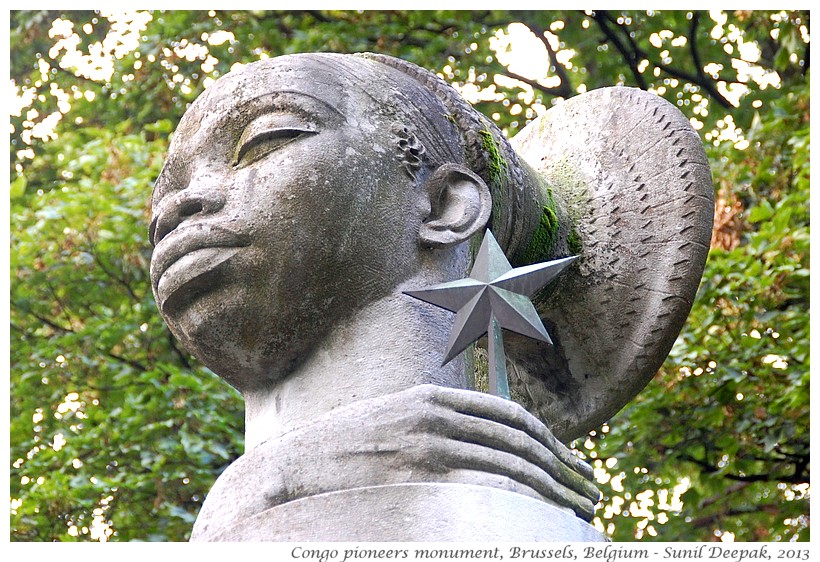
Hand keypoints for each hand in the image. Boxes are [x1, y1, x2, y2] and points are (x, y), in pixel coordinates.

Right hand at [193, 384, 599, 536]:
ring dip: (557, 487)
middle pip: (521, 438)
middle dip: (564, 465)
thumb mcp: (386, 427)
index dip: (548, 440)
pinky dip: (526, 499)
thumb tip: (466, 451)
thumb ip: (428, 430)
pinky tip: (546, 516)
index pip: (508, 415)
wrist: (286, 471)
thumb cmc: (336, 457)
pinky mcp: (419, 473)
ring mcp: (428, 442)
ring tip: (583, 507)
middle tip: (592, 488)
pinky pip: (488, 484)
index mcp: (431, 397)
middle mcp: (436, 413)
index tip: (572, 462)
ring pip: (513, 462)